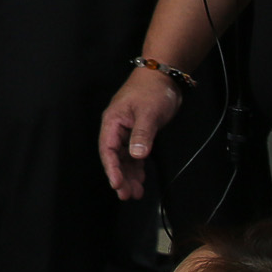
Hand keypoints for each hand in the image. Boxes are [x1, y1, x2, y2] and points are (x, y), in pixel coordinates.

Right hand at [100, 67, 183, 199]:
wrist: (163, 77)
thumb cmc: (152, 91)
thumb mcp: (148, 113)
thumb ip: (142, 135)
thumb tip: (136, 156)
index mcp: (113, 121)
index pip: (108, 149)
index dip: (111, 168)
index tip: (116, 184)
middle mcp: (117, 128)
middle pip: (114, 157)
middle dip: (120, 176)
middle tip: (126, 195)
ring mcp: (127, 131)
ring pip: (124, 158)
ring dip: (129, 175)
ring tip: (134, 193)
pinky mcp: (138, 133)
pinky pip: (134, 155)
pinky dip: (137, 168)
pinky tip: (140, 179)